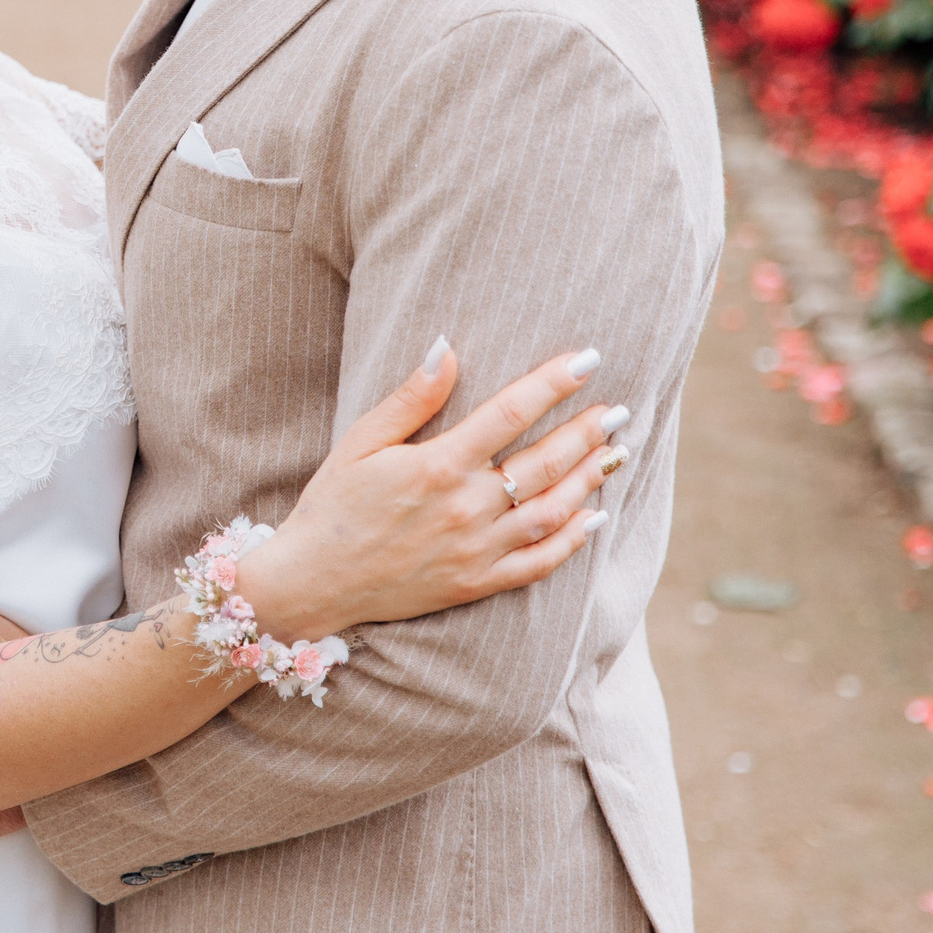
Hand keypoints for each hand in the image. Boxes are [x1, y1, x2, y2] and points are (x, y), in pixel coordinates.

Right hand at [244, 341, 627, 640]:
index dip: (553, 383)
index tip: (588, 360)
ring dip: (589, 479)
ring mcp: (475, 550)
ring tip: (615, 453)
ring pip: (551, 511)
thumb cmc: (333, 505)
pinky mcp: (475, 584)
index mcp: (437, 465)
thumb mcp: (360, 441)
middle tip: (620, 409)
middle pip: (544, 462)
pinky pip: (538, 563)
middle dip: (588, 431)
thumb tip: (446, 348)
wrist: (313, 582)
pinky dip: (571, 540)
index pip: (511, 413)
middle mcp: (464, 508)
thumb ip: (409, 398)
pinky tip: (593, 517)